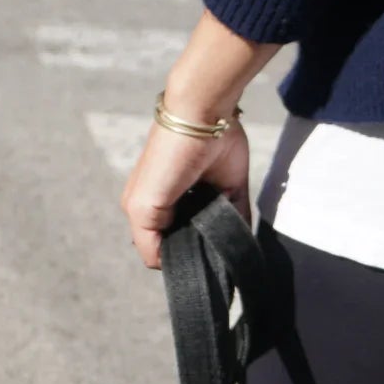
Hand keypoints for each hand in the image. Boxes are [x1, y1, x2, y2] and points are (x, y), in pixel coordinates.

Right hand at [121, 117, 250, 270]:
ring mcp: (206, 199)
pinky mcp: (232, 192)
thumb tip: (166, 264)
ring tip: (222, 246)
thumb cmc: (166, 161)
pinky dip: (242, 232)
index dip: (170, 257)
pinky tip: (240, 241)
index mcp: (150, 208)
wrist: (203, 119)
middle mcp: (178, 205)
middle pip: (188, 241)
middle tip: (205, 253)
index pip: (159, 246)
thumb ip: (148, 243)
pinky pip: (240, 222)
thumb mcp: (142, 207)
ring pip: (214, 234)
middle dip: (196, 251)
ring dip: (219, 243)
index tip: (184, 261)